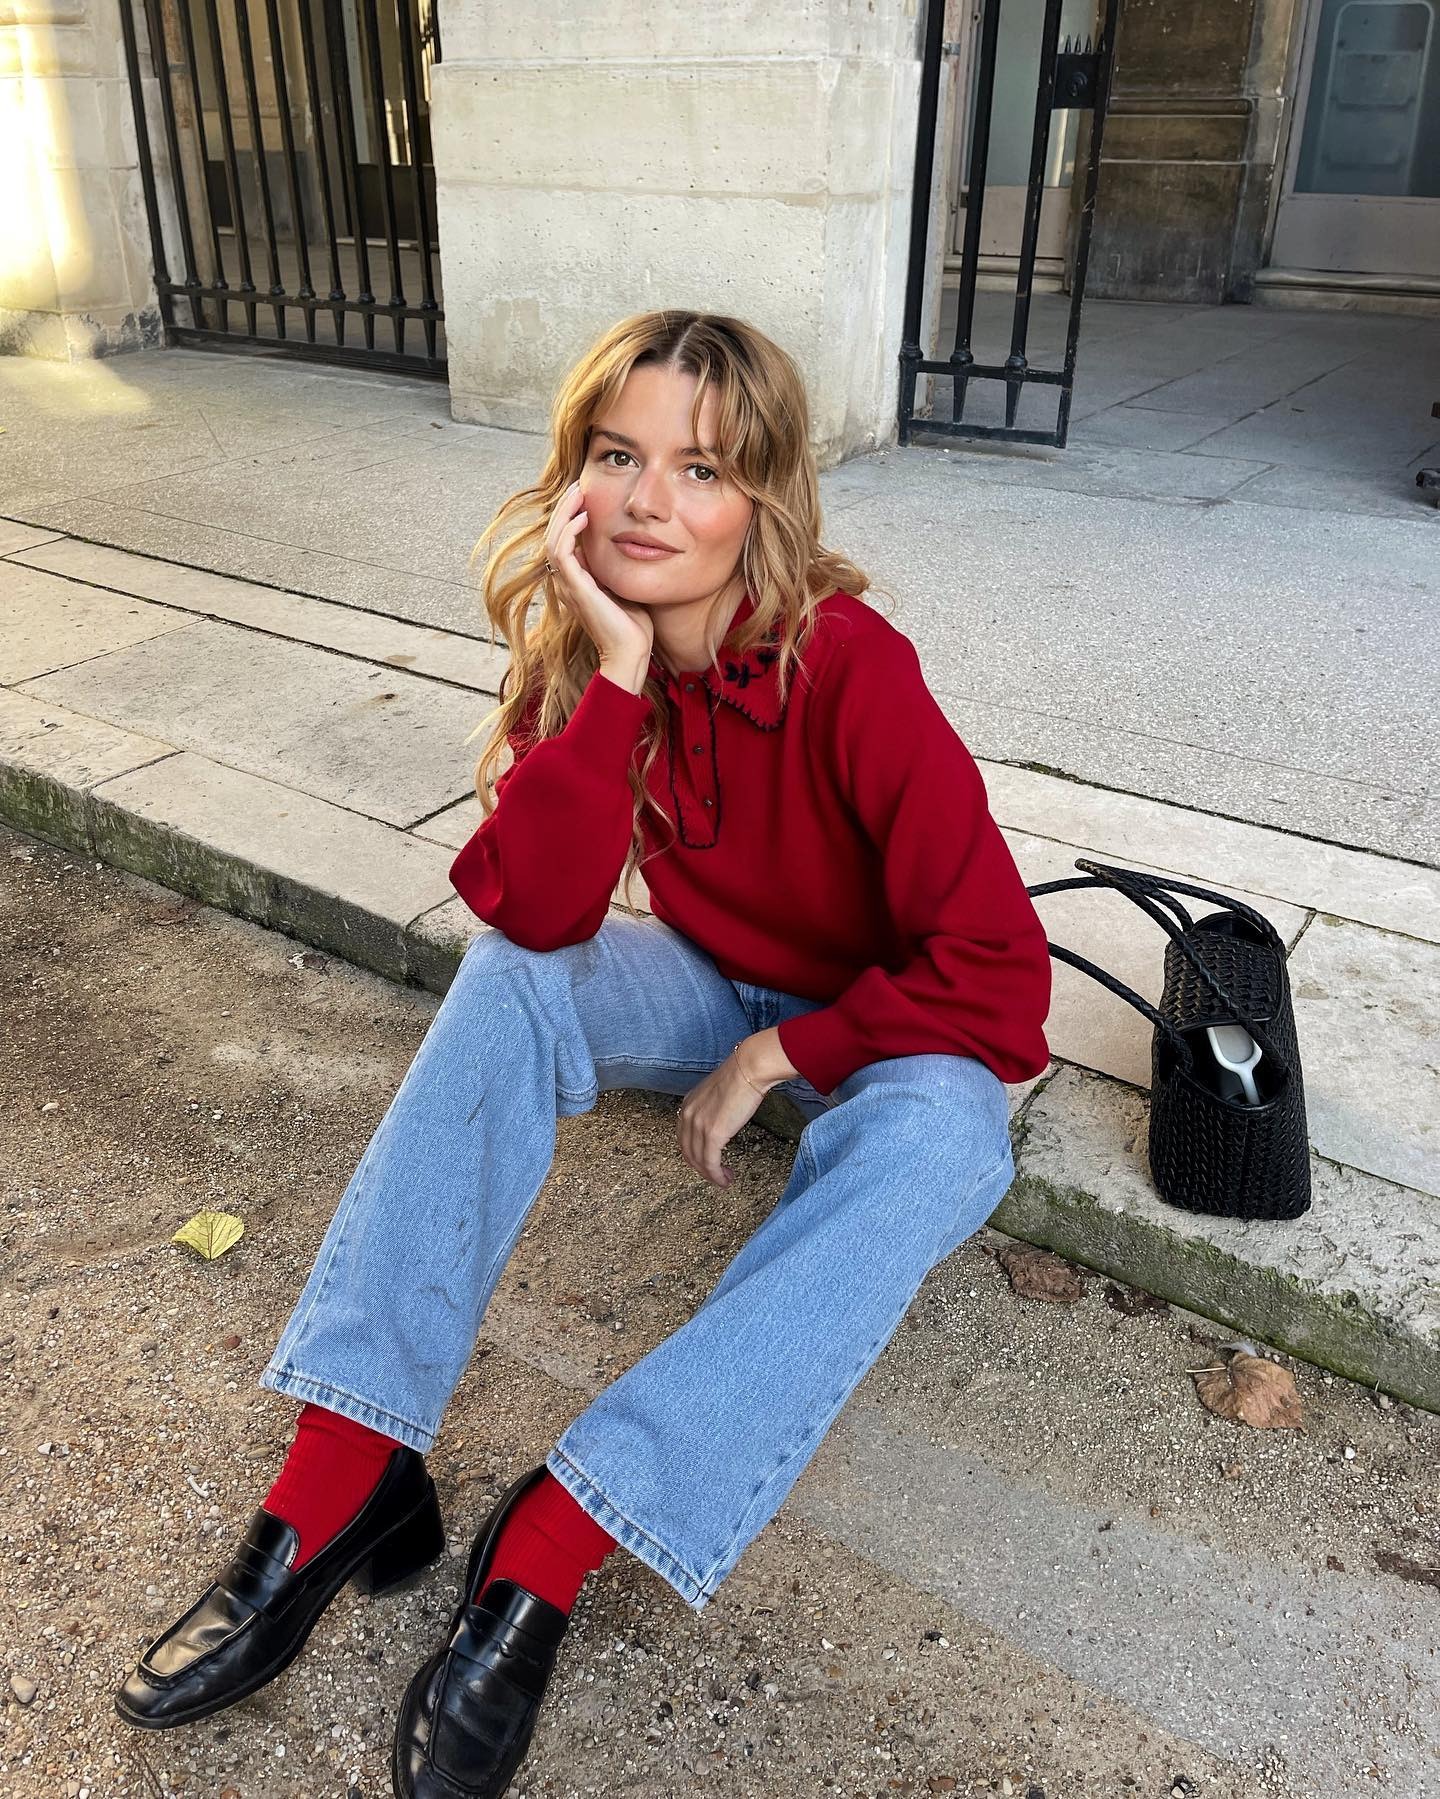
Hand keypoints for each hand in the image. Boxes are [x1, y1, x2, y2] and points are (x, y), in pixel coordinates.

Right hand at [544, 480, 654, 669]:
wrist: (630, 653)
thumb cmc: (634, 625)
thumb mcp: (625, 585)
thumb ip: (618, 566)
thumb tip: (629, 543)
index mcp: (576, 581)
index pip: (564, 540)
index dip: (571, 516)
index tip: (586, 496)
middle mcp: (567, 582)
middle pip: (553, 535)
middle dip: (565, 508)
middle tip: (579, 485)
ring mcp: (568, 586)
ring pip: (552, 539)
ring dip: (563, 513)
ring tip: (579, 492)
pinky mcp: (575, 588)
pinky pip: (561, 552)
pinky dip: (569, 530)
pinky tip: (585, 517)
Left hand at [677, 1046, 770, 1187]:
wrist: (749, 1069)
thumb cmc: (740, 1077)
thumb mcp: (717, 1094)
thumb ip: (712, 1108)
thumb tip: (722, 1120)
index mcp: (687, 1105)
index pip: (684, 1138)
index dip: (694, 1155)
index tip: (707, 1162)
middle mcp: (687, 1116)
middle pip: (688, 1153)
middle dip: (701, 1169)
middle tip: (716, 1176)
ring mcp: (698, 1126)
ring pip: (698, 1161)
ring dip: (711, 1176)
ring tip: (724, 1180)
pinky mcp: (712, 1135)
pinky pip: (710, 1163)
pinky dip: (717, 1176)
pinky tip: (725, 1180)